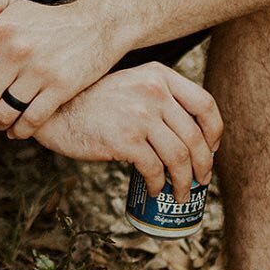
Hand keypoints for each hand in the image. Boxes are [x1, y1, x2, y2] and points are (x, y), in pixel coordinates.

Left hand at [0, 0, 122, 138]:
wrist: (99, 24)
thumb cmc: (49, 19)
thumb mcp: (15, 6)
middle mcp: (16, 50)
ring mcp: (39, 70)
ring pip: (4, 112)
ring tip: (0, 120)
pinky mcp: (61, 87)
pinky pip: (30, 120)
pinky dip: (21, 130)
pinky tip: (18, 129)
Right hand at [34, 63, 222, 199]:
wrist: (55, 113)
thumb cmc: (91, 104)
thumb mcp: (129, 84)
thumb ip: (156, 95)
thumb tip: (188, 130)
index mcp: (158, 76)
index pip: (205, 103)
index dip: (215, 131)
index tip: (212, 148)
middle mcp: (154, 92)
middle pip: (195, 136)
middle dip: (203, 165)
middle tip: (200, 180)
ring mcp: (140, 116)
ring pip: (179, 156)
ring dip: (184, 181)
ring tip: (181, 192)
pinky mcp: (125, 140)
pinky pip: (154, 169)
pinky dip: (159, 184)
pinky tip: (155, 190)